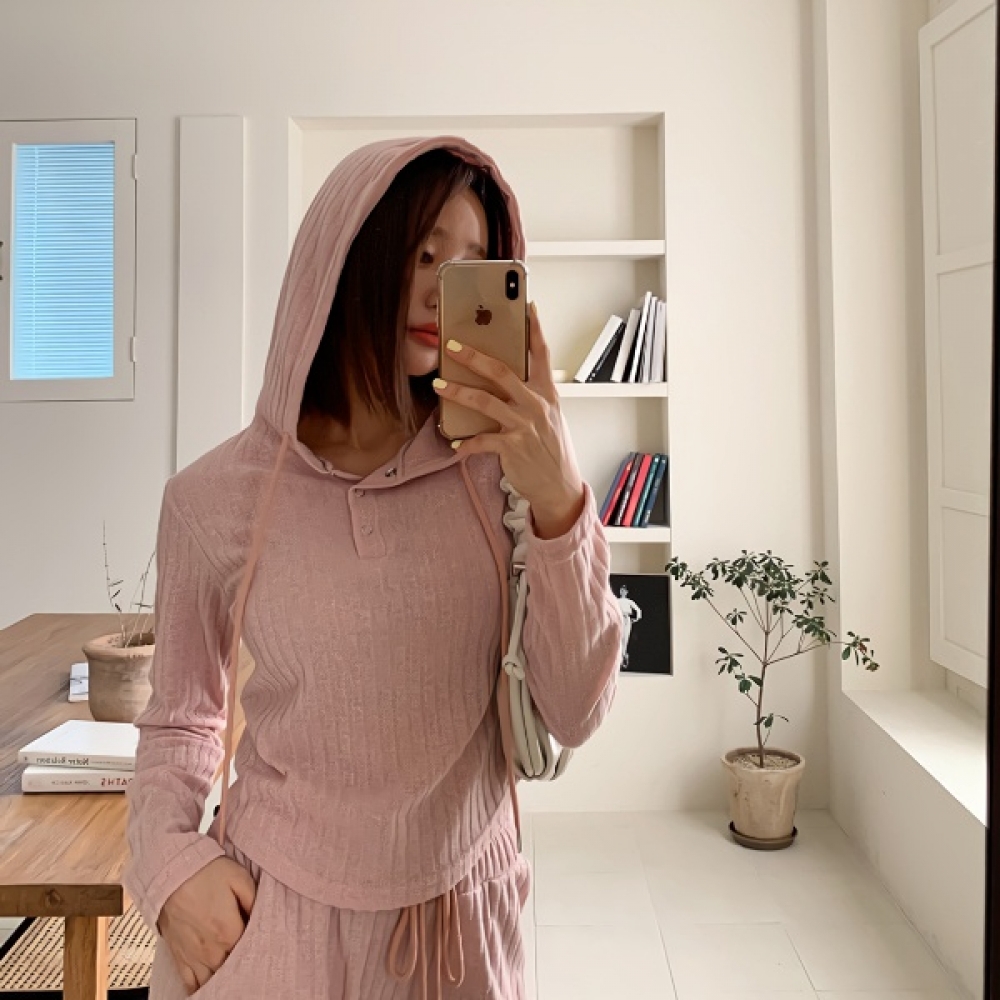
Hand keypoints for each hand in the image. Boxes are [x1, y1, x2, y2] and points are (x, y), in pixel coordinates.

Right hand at [157, 856, 256, 995]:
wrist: (172, 871)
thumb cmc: (206, 872)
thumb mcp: (240, 879)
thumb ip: (255, 902)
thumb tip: (264, 917)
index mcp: (228, 932)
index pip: (249, 952)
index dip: (257, 948)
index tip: (263, 946)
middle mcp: (210, 949)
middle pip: (231, 968)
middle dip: (240, 965)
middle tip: (247, 960)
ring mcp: (193, 955)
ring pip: (211, 979)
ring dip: (221, 978)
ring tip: (231, 978)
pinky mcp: (178, 955)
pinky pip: (189, 983)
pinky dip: (198, 988)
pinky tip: (207, 989)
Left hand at [433, 302, 585, 537]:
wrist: (559, 486)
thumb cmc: (551, 449)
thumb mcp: (550, 417)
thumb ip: (531, 397)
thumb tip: (506, 381)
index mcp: (547, 393)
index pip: (542, 354)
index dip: (535, 329)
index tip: (527, 305)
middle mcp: (536, 405)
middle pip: (502, 372)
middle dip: (474, 357)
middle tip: (452, 345)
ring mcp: (524, 425)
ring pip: (485, 401)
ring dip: (458, 392)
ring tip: (439, 384)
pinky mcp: (511, 447)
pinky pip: (480, 441)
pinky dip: (464, 443)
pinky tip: (452, 443)